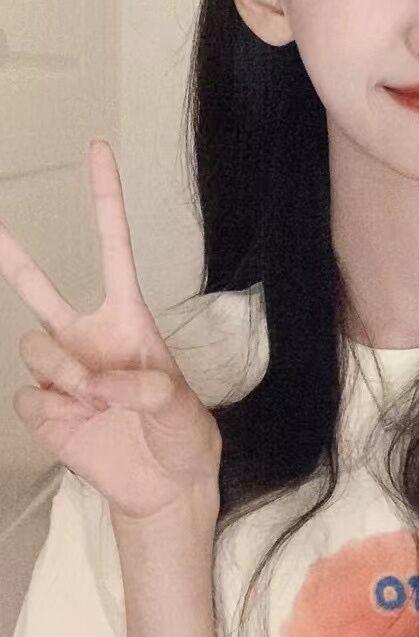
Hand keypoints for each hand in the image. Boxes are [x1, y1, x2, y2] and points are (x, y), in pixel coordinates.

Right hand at [0, 139, 221, 521]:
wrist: (165, 487)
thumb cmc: (182, 434)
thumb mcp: (183, 408)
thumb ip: (147, 389)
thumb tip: (98, 383)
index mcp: (127, 319)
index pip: (113, 249)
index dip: (105, 200)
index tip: (99, 149)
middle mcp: (87, 337)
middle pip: (37, 288)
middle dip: (13, 255)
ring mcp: (63, 373)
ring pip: (32, 347)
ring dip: (63, 373)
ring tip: (93, 400)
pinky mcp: (46, 409)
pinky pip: (30, 398)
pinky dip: (55, 412)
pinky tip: (81, 426)